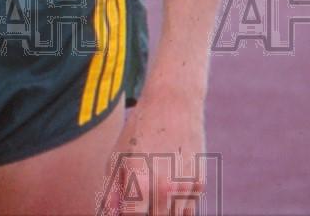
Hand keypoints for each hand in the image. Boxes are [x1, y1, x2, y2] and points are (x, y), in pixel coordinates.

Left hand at [100, 96, 207, 214]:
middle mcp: (166, 190)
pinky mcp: (200, 184)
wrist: (173, 104)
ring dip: (162, 211)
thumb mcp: (117, 156)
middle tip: (138, 201)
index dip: (127, 215)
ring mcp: (186, 188)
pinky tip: (166, 192)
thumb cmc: (138, 130)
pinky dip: (177, 206)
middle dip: (144, 213)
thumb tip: (110, 214)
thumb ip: (113, 190)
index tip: (124, 209)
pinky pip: (188, 208)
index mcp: (141, 183)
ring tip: (151, 192)